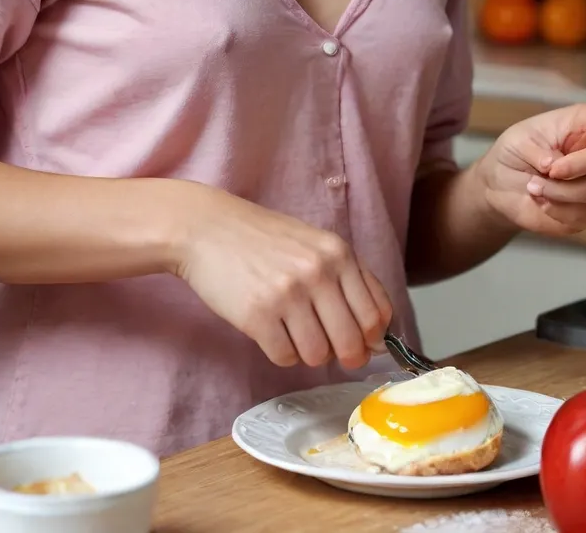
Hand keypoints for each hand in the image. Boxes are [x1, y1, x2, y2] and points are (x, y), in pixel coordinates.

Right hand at [172, 183, 391, 370]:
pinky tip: (270, 330)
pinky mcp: (257, 316)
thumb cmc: (264, 238)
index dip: (372, 339)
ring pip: (318, 356)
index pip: (376, 315)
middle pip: (352, 342)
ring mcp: (287, 295)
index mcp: (338, 253)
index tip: (362, 342)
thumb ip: (349, 281)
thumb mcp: (315, 244)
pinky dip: (280, 352)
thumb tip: (378, 337)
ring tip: (292, 330)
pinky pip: (285, 358)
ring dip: (308, 352)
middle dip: (345, 355)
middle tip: (327, 347)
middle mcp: (317, 272)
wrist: (207, 227)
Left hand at [476, 104, 585, 238]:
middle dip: (581, 176)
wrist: (500, 186)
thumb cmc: (514, 152)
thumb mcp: (519, 140)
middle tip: (548, 172)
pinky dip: (562, 211)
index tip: (567, 159)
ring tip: (533, 187)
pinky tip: (541, 201)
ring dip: (565, 194)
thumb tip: (556, 165)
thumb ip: (539, 150)